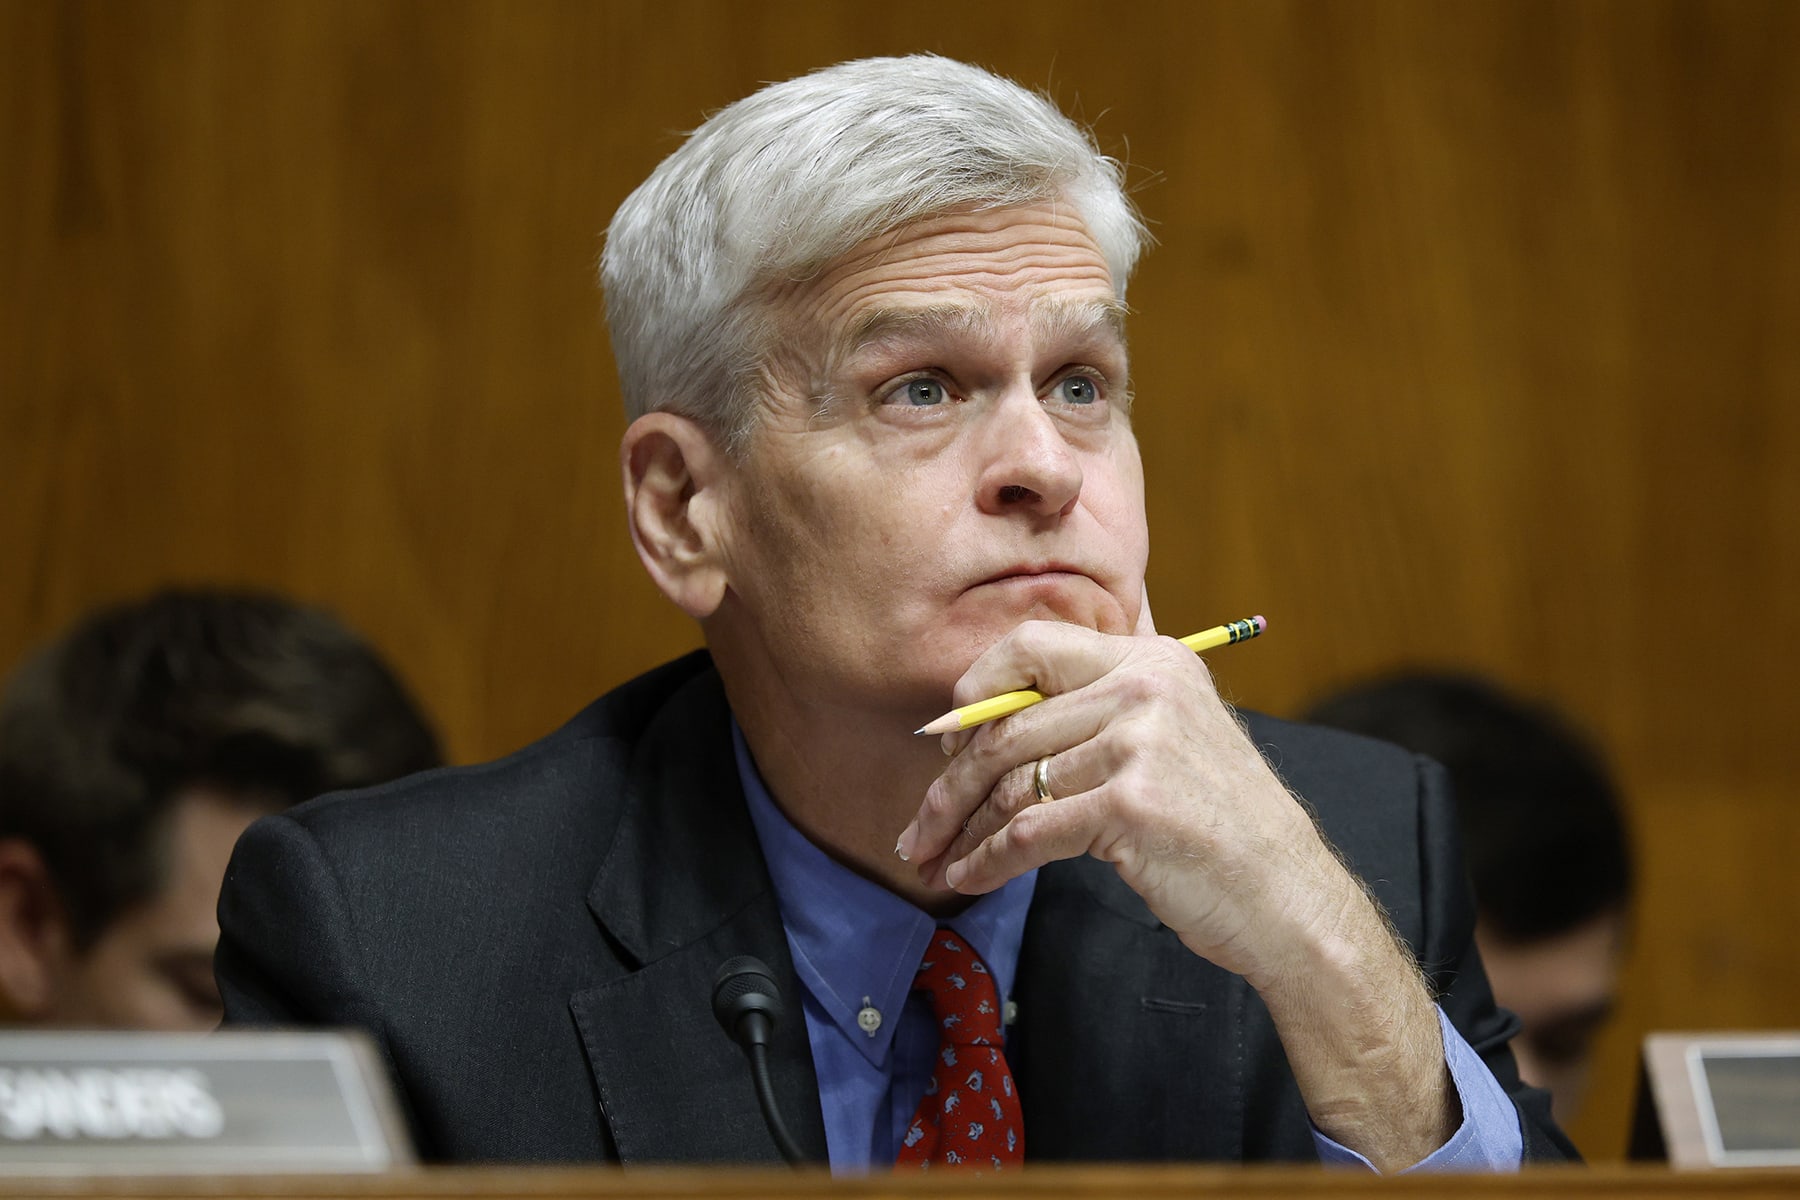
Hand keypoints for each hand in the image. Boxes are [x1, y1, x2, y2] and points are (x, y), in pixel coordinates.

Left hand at [897, 619, 1356, 985]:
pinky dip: (986, 860)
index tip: (947, 742)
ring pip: (1010, 782)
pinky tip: (966, 877)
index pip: (1031, 646)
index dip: (975, 691)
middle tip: (917, 827)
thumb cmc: (1219, 825)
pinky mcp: (1129, 805)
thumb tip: (981, 723)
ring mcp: (1137, 743)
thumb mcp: (1170, 737)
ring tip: (932, 858)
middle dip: (949, 785)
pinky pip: (1027, 831)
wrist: (1288, 895)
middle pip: (1007, 726)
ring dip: (961, 829)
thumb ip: (1096, 713)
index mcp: (1149, 658)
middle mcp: (1143, 687)